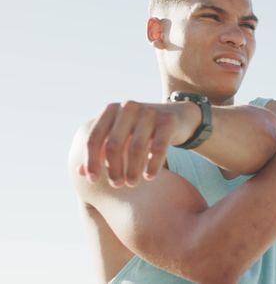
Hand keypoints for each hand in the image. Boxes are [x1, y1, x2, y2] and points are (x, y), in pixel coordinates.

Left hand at [81, 101, 199, 186]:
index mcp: (111, 110)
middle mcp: (129, 108)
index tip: (93, 181)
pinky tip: (149, 176)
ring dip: (132, 170)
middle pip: (114, 144)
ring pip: (136, 148)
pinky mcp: (168, 121)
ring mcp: (149, 113)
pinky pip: (158, 148)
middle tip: (116, 185)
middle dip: (113, 169)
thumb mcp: (120, 137)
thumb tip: (80, 173)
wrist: (178, 116)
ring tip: (132, 184)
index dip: (91, 160)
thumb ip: (100, 152)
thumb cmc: (141, 131)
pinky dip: (152, 165)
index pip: (94, 137)